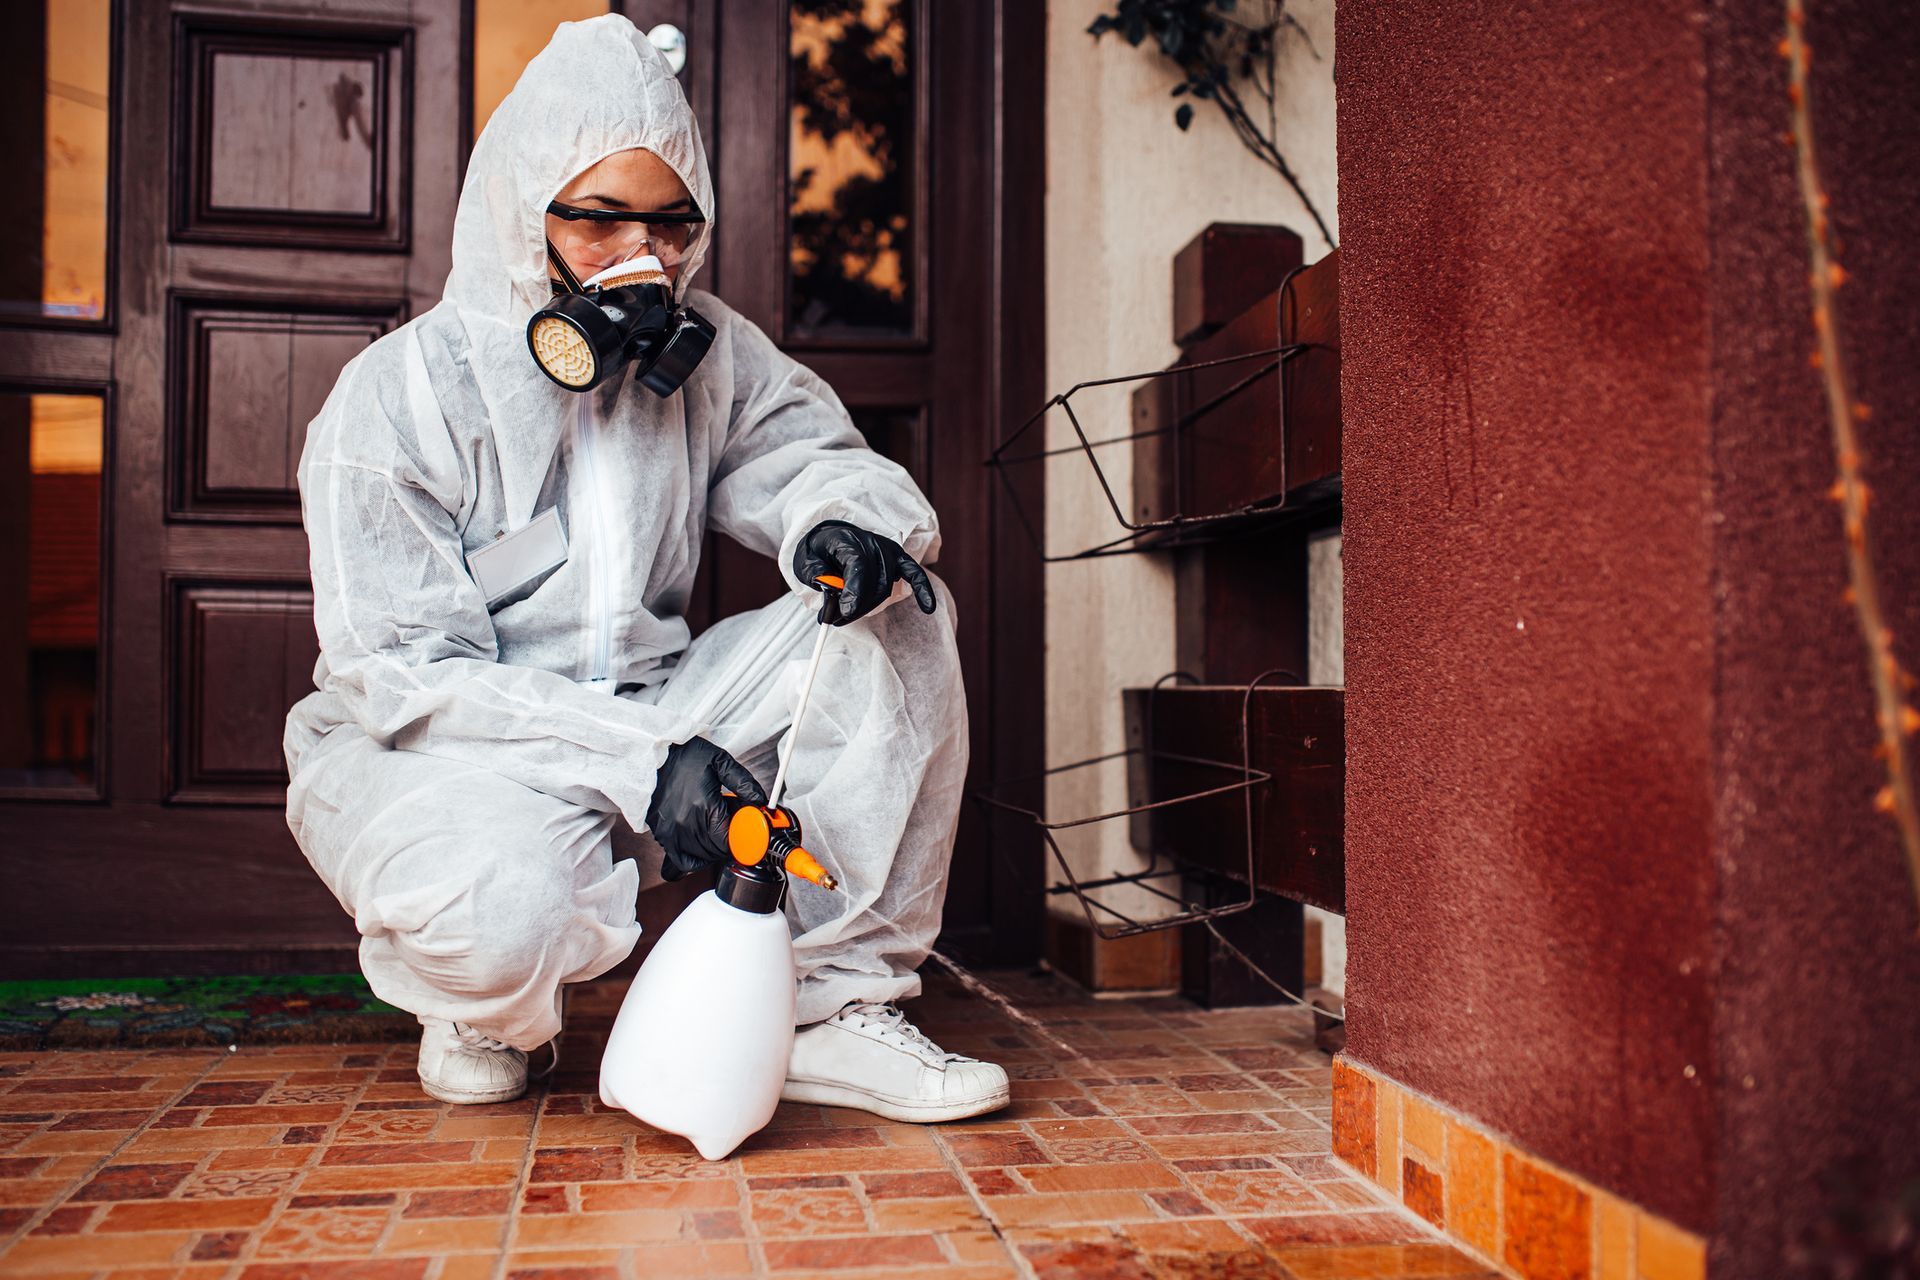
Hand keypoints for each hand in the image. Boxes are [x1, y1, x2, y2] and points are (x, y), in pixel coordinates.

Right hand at [646, 737, 767, 880]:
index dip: (742, 838)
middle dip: (730, 840)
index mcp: (704, 807)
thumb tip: (761, 801)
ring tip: (716, 828)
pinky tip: (702, 847)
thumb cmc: (684, 757)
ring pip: (703, 858)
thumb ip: (743, 782)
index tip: (744, 828)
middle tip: (730, 821)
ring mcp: (673, 834)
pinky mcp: (663, 836)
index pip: (730, 842)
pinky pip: (681, 864)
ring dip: (715, 849)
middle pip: (718, 851)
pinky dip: (695, 861)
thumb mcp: (719, 761)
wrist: (652, 756)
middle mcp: (687, 825)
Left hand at [792, 520, 936, 625]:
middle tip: (836, 620)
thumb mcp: (805, 560)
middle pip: (874, 583)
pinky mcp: (898, 559)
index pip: (859, 568)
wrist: (830, 536)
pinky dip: (923, 590)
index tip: (842, 613)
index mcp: (848, 539)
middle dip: (856, 607)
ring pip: (886, 588)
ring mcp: (888, 550)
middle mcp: (872, 543)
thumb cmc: (818, 551)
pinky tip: (928, 608)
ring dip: (869, 607)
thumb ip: (815, 574)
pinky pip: (915, 574)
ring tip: (846, 616)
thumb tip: (829, 591)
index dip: (852, 593)